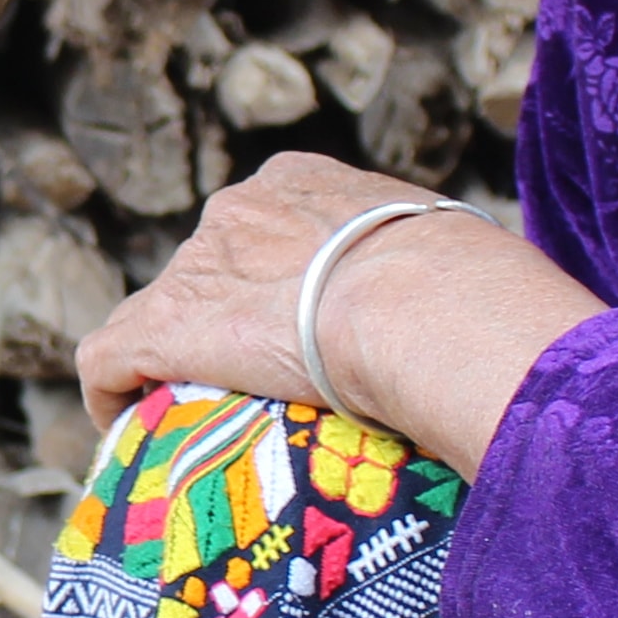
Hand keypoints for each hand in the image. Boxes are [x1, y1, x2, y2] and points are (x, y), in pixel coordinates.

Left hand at [76, 153, 617, 461]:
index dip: (277, 287)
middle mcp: (240, 210)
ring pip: (160, 314)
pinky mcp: (165, 324)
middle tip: (258, 391)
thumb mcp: (463, 266)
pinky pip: (109, 357)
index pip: (270, 232)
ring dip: (173, 365)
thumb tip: (508, 333)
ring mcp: (198, 266)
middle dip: (225, 323)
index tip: (299, 336)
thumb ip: (444, 285)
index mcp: (307, 185)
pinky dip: (112, 392)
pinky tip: (131, 432)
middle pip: (211, 270)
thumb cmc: (466, 291)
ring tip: (198, 421)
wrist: (417, 303)